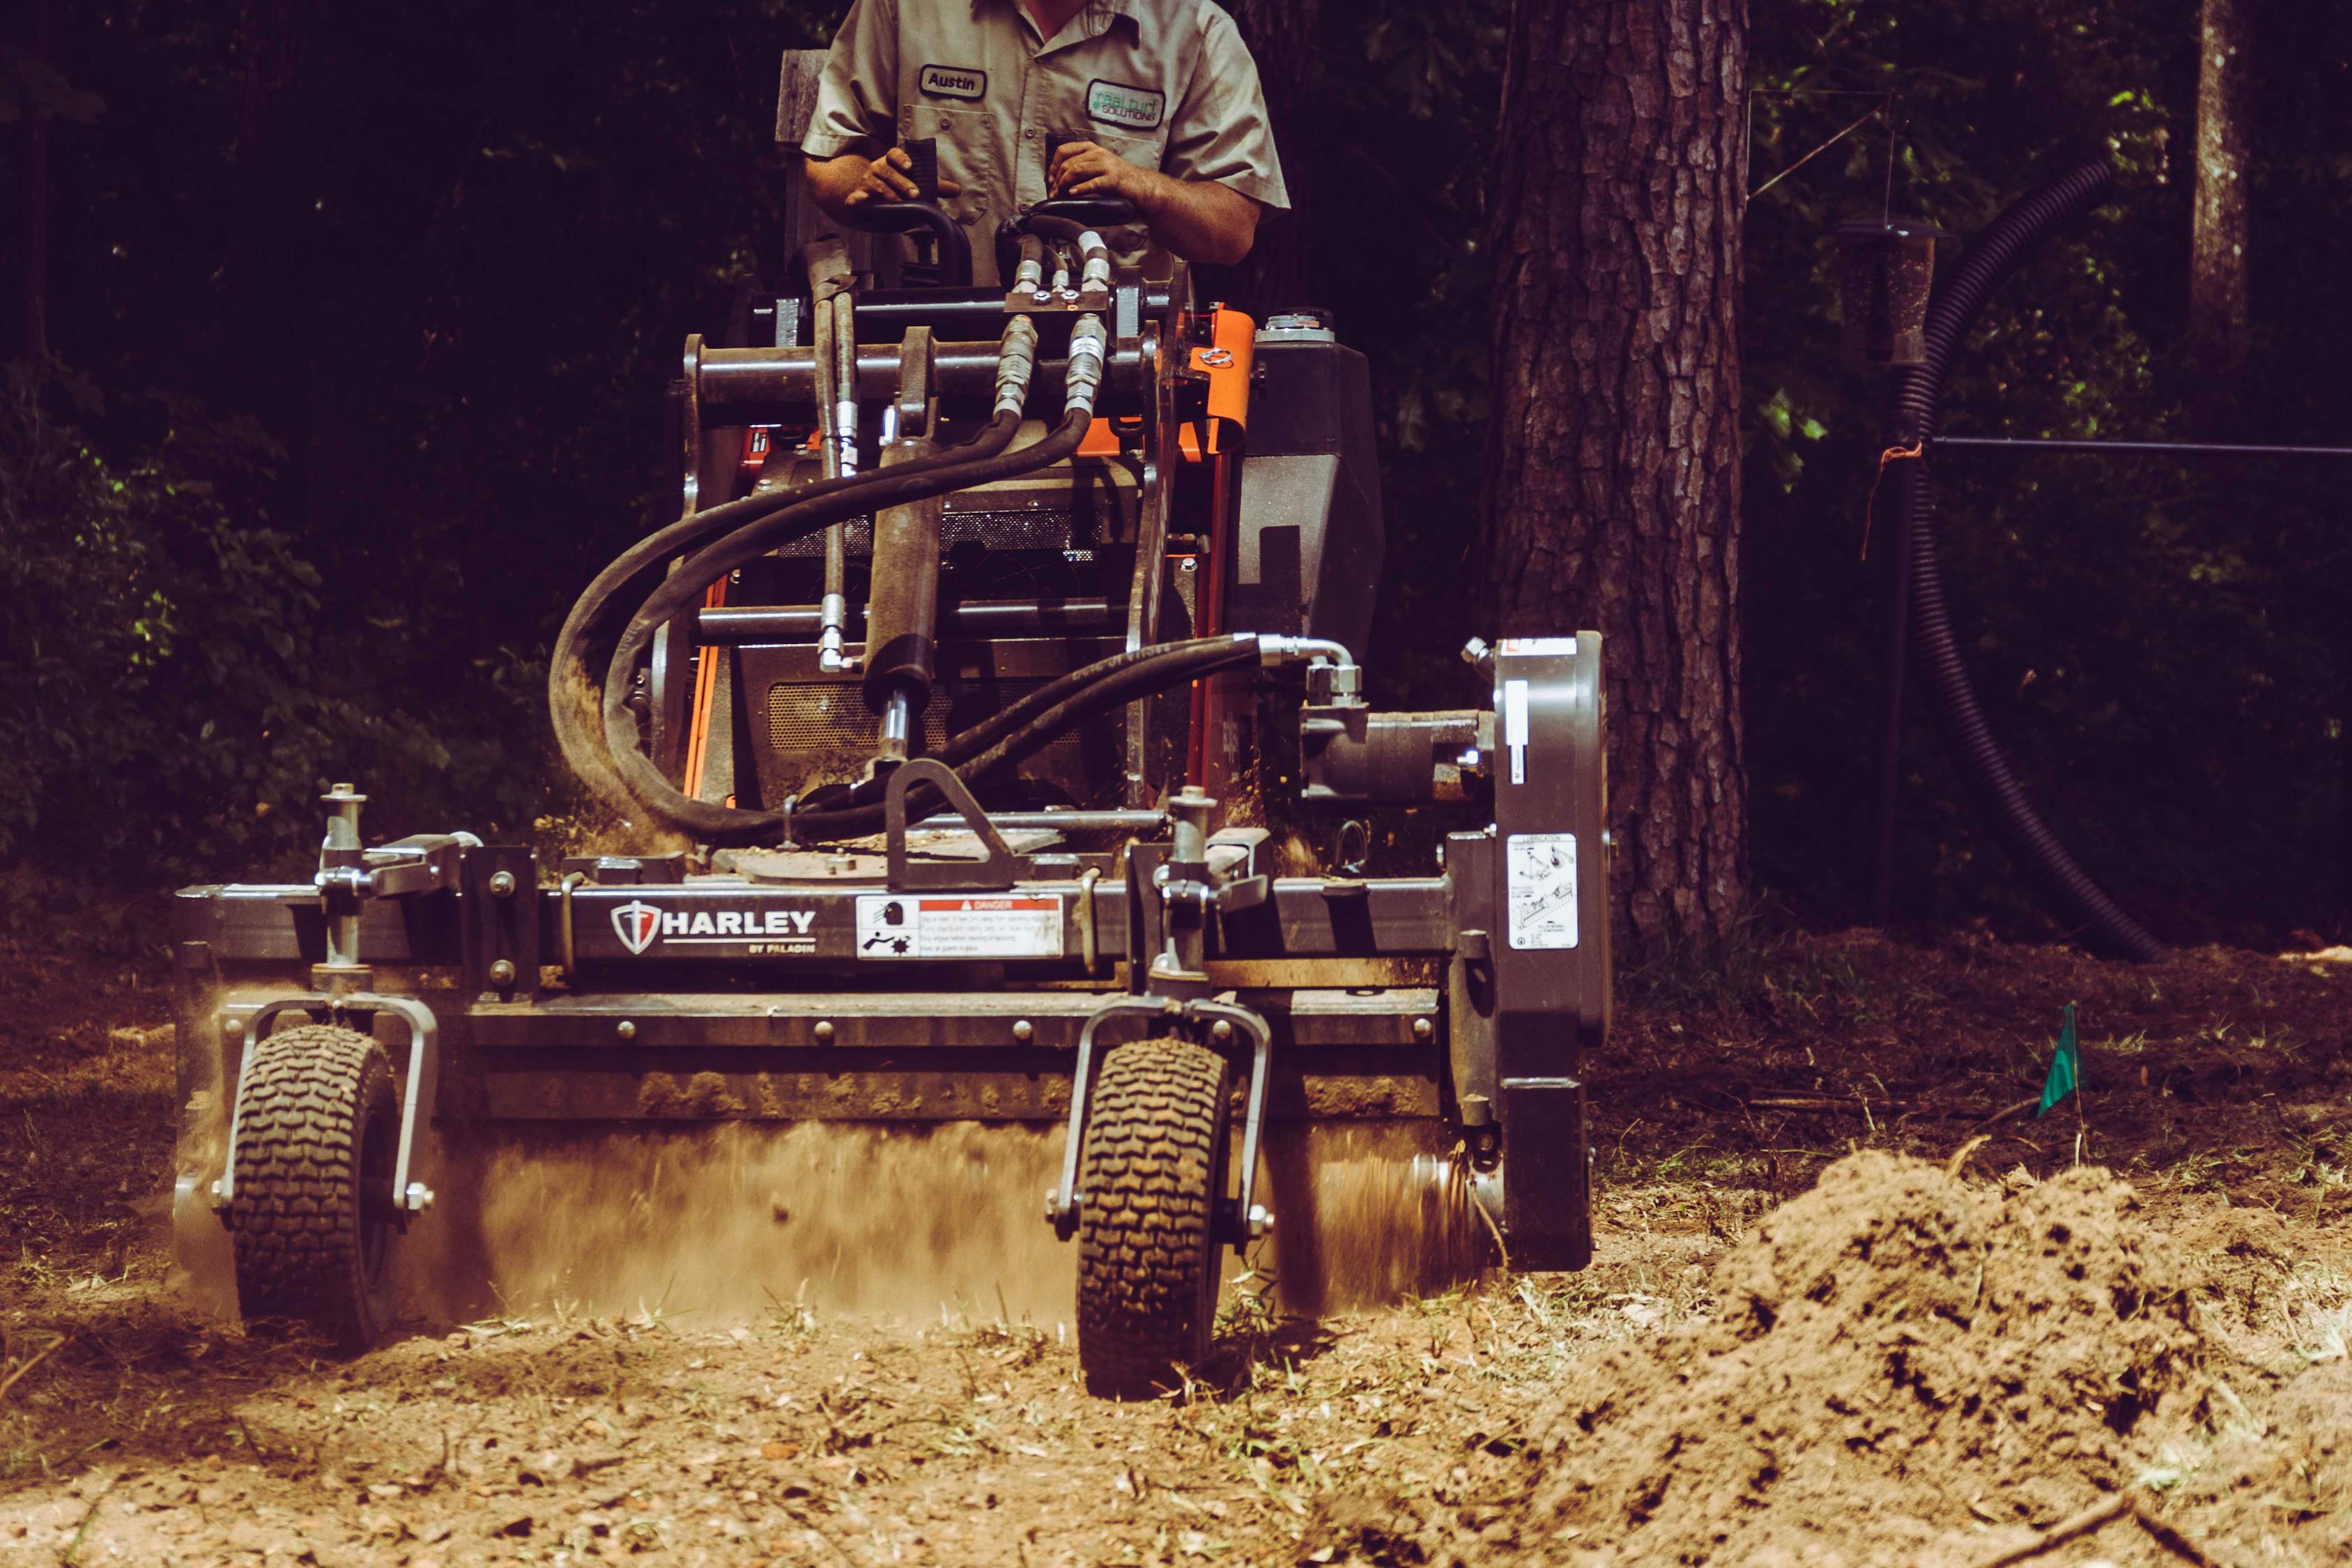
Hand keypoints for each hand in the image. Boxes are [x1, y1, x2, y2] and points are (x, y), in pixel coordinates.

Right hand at [842, 146, 961, 206]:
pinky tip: (867, 204)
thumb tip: (957, 190)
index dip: (901, 159)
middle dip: (901, 182)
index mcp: (891, 162)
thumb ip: (934, 186)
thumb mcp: (916, 185)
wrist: (869, 199)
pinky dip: (861, 200)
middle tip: (915, 194)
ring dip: (889, 193)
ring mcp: (865, 182)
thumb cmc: (896, 189)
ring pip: (875, 184)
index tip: (910, 166)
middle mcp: (876, 168)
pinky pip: (857, 197)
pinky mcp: (857, 197)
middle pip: (887, 170)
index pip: (894, 154)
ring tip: (900, 203)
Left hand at [1047, 140, 1157, 207]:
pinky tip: (1073, 194)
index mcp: (1091, 148)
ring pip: (1077, 170)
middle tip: (1054, 193)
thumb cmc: (1117, 178)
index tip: (1050, 179)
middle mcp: (1097, 153)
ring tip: (1060, 195)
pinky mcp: (1113, 179)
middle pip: (1068, 163)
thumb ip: (1081, 166)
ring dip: (1064, 184)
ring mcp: (1106, 165)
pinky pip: (1093, 183)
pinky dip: (1080, 188)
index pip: (1064, 150)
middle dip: (1057, 180)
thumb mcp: (1097, 166)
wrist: (1140, 185)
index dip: (1053, 165)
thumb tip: (1059, 177)